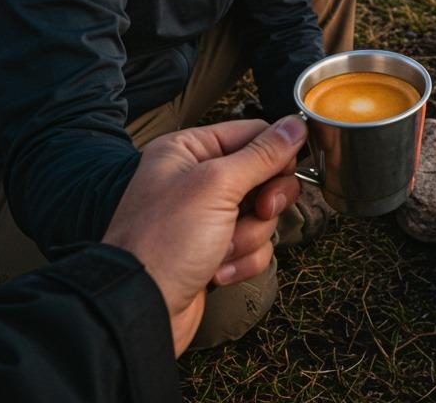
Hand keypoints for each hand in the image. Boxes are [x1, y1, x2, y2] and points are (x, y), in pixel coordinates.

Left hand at [103, 116, 307, 354]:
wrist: (139, 312)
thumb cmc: (166, 240)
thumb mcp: (217, 186)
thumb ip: (262, 154)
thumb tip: (296, 124)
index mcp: (191, 150)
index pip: (254, 134)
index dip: (275, 154)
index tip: (282, 174)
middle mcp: (198, 178)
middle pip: (265, 175)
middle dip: (266, 201)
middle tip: (260, 211)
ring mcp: (207, 216)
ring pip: (263, 213)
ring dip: (251, 236)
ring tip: (223, 251)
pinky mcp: (215, 249)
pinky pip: (254, 244)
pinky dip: (243, 260)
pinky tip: (217, 273)